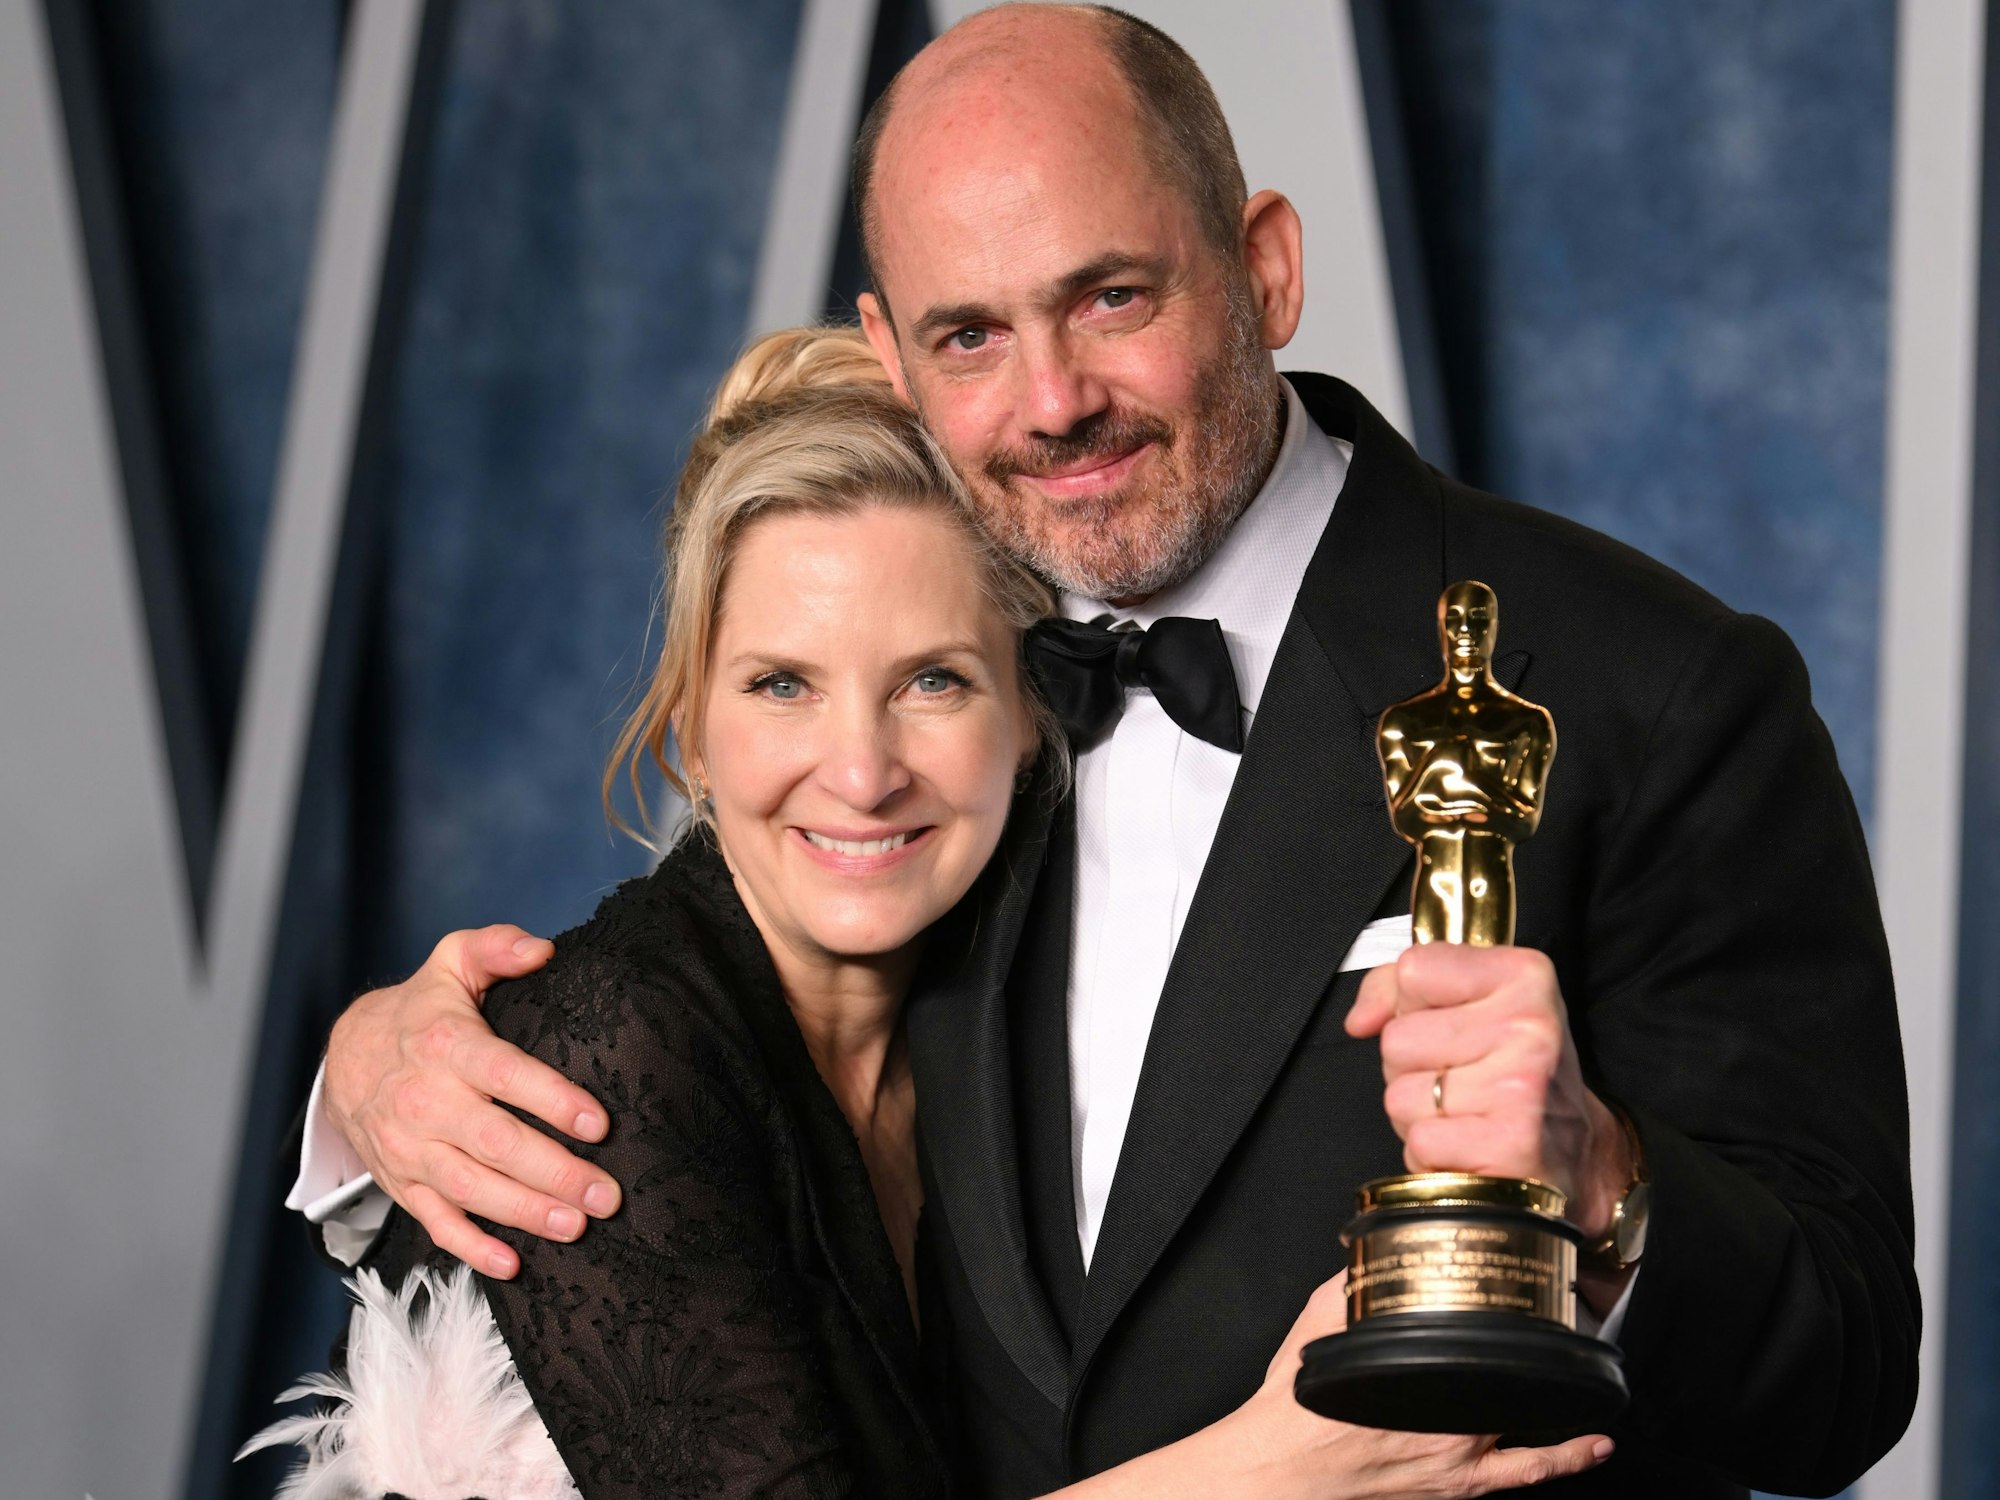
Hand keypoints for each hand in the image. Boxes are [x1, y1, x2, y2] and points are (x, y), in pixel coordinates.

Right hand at [324, 925, 621, 1277]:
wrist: (345, 1056)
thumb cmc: (422, 1009)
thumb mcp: (452, 962)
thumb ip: (497, 947)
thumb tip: (544, 949)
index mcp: (447, 1046)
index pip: (506, 1075)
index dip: (553, 1100)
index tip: (600, 1123)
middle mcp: (427, 1101)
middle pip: (496, 1144)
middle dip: (556, 1172)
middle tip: (607, 1194)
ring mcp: (411, 1148)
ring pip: (472, 1189)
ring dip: (526, 1213)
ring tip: (578, 1226)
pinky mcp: (402, 1182)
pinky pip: (436, 1222)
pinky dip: (471, 1248)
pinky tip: (512, 1264)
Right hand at [1214, 1272, 1612, 1497]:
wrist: (1279, 1472)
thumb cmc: (1296, 1410)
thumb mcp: (1319, 1328)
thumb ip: (1352, 1288)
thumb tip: (1367, 1249)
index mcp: (1419, 1374)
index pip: (1488, 1337)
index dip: (1522, 1312)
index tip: (1544, 1287)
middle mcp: (1448, 1419)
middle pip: (1512, 1374)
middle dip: (1542, 1347)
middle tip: (1568, 1319)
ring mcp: (1459, 1458)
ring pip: (1528, 1417)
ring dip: (1563, 1396)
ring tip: (1595, 1371)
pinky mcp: (1458, 1486)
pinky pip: (1527, 1473)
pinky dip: (1567, 1459)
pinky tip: (1597, 1445)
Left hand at [1345, 943, 1630, 1244]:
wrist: (1575, 1155)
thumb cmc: (1511, 1075)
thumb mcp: (1469, 1006)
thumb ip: (1398, 988)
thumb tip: (1359, 1020)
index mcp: (1522, 975)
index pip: (1413, 970)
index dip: (1414, 1007)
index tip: (1454, 1025)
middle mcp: (1528, 1024)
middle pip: (1397, 1040)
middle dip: (1414, 1069)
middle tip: (1463, 1082)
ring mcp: (1521, 1084)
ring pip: (1400, 1096)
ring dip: (1422, 1117)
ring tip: (1468, 1116)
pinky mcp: (1511, 1143)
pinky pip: (1421, 1142)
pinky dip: (1435, 1156)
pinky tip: (1472, 1149)